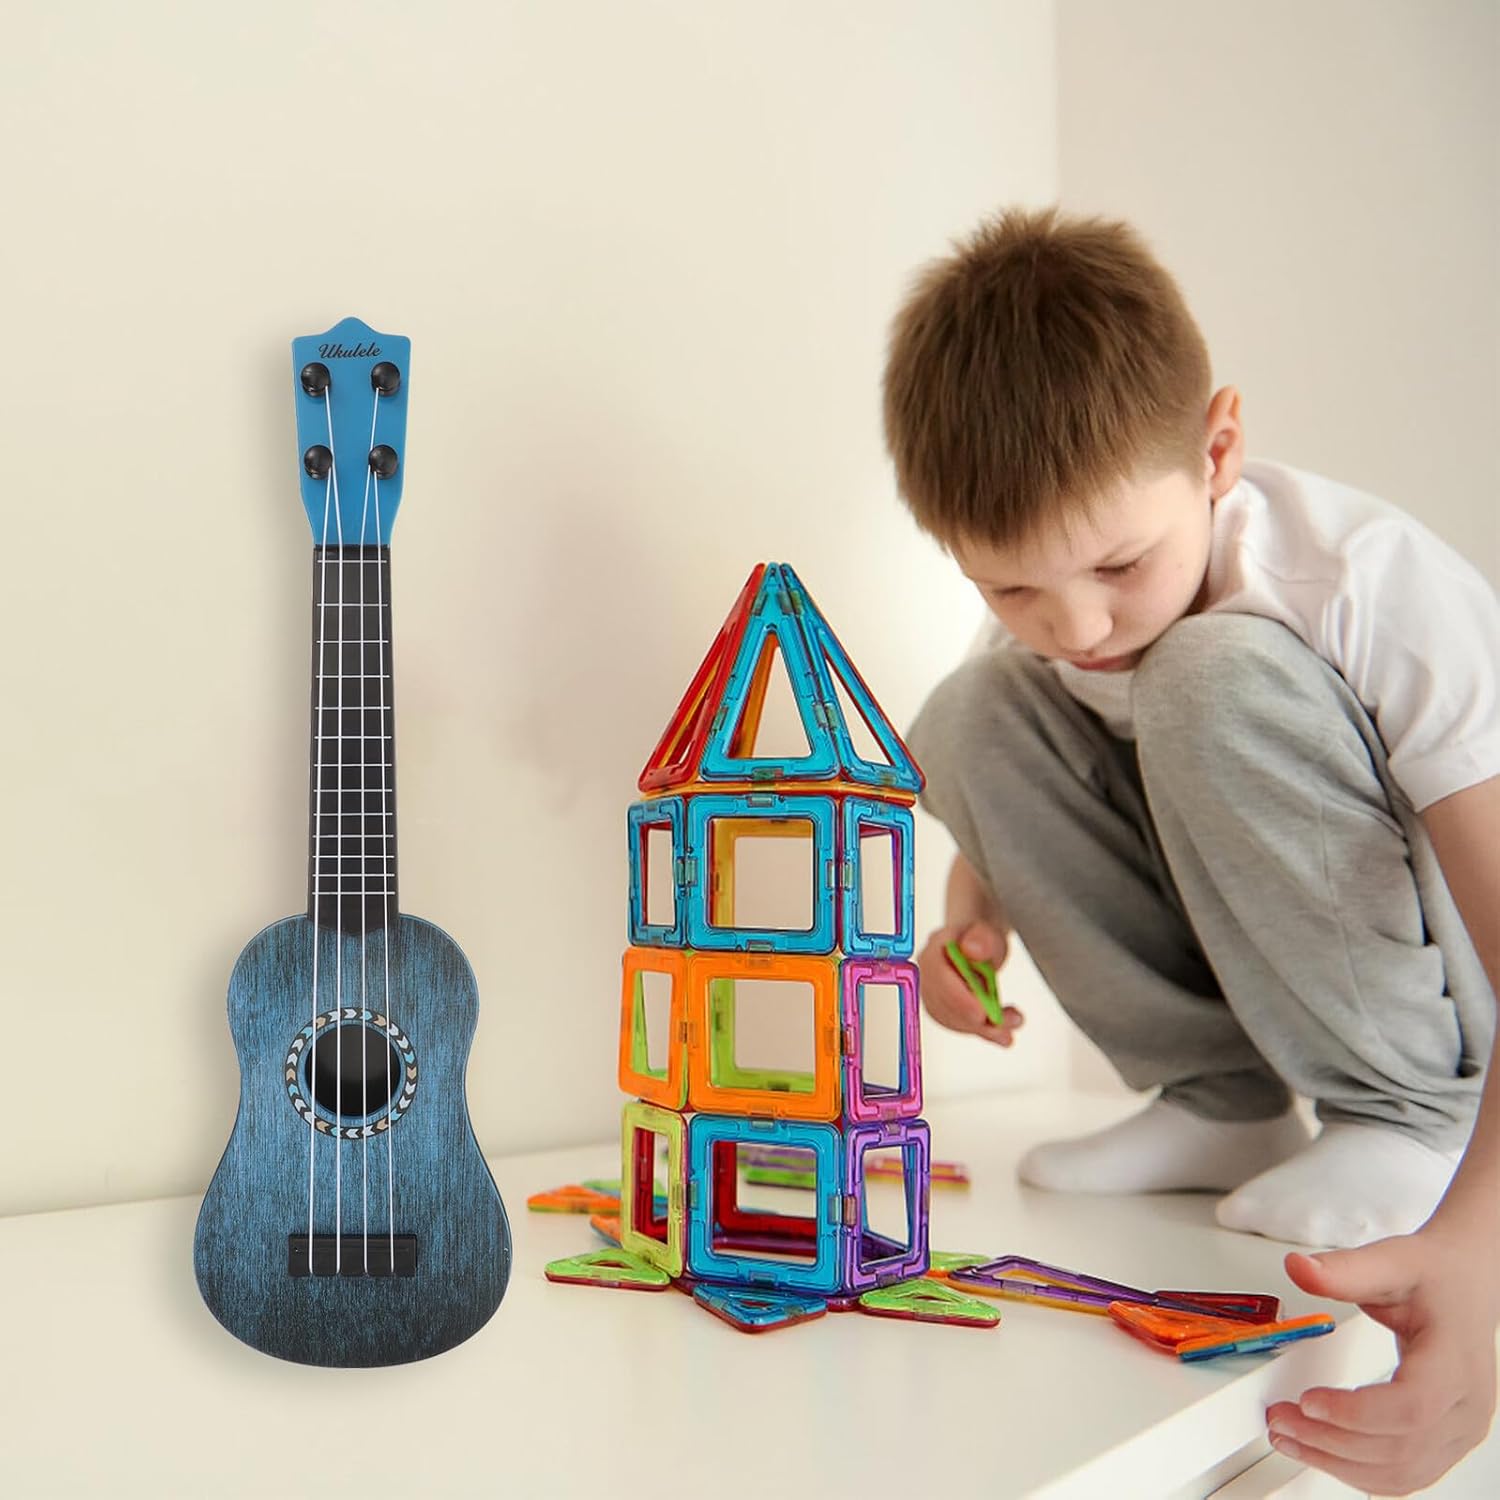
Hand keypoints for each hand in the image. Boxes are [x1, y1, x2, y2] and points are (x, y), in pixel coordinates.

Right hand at [917, 919, 1022, 1046]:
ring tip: (1012, 1021)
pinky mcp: (946, 1009)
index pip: (938, 977)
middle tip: (1002, 1023)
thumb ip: (981, 939)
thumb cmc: (980, 936)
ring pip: (953, 1019)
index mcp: (934, 949)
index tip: (981, 1013)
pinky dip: (985, 1031)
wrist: (979, 943)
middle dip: (973, 1019)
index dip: (958, 998)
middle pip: (943, 1003)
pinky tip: (1003, 1031)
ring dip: (983, 1027)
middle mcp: (928, 974)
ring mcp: (935, 994)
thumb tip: (972, 949)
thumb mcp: (988, 932)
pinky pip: (962, 1025)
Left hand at [1265, 1231, 1497, 1494]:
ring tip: (1289, 1437)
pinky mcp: (1445, 1441)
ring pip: (1400, 1472)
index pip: (1412, 1406)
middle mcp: (1465, 1405)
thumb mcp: (1391, 1260)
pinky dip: (1358, 1471)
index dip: (1356, 1412)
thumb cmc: (1436, 1275)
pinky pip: (1405, 1474)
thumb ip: (1343, 1269)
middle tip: (1280, 1419)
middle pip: (1400, 1447)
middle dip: (1330, 1440)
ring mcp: (1459, 1430)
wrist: (1466, 1283)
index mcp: (1455, 1361)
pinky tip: (1321, 1452)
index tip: (1308, 1400)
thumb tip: (1298, 1267)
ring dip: (1338, 1462)